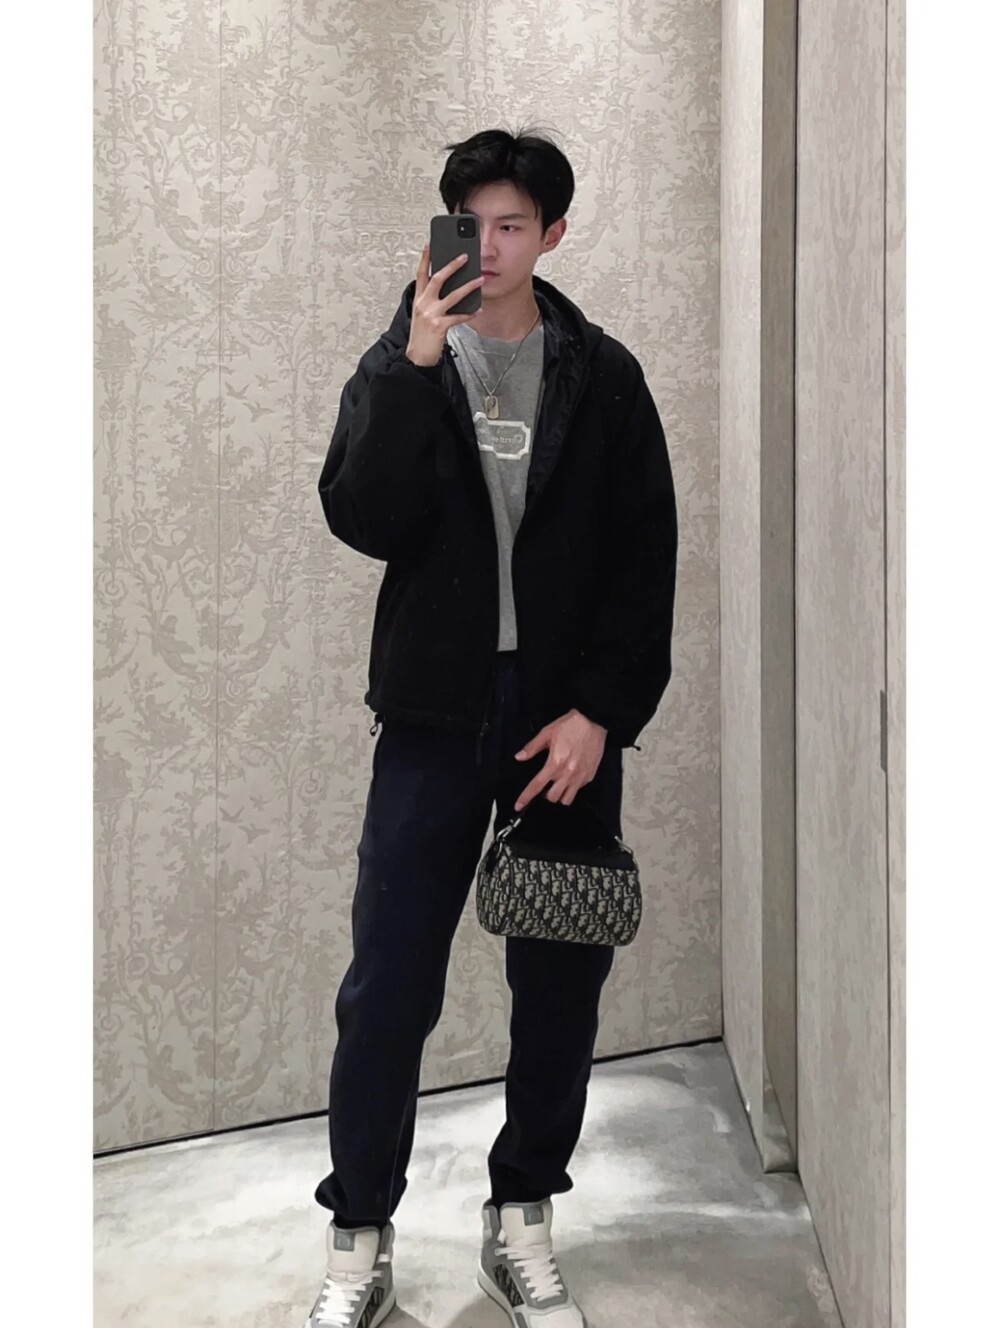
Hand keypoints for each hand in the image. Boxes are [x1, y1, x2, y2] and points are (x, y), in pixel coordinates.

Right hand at [405, 244, 484, 366]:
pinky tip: (478, 309)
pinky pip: (458, 316)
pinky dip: (469, 313)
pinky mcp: (439, 326)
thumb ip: (433, 300)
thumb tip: (452, 288)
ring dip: (468, 287)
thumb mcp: (423, 314)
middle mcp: (423, 303)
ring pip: (452, 296)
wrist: (417, 357)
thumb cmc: (422, 336)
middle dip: (452, 266)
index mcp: (418, 298)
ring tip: (480, 280)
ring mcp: (430, 315)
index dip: (425, 258)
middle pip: (438, 279)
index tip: (430, 244)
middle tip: (464, 256)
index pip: (421, 273)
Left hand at [513, 710, 607, 811]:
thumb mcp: (547, 733)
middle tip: (545, 784)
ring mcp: (580, 777)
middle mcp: (568, 773)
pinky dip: (571, 788)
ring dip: (559, 794)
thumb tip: (520, 757)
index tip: (518, 805)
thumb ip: (532, 748)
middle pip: (552, 797)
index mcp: (555, 763)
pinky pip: (578, 790)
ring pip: (566, 799)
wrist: (593, 721)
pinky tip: (569, 777)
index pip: (537, 785)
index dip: (525, 797)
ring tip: (557, 784)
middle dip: (545, 794)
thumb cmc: (571, 725)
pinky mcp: (589, 776)